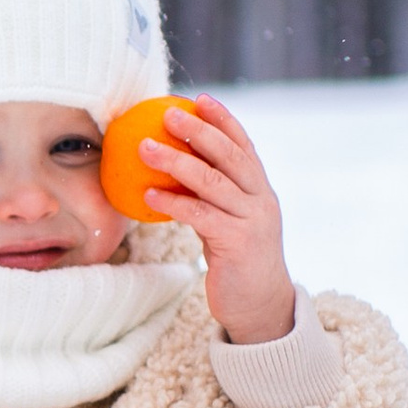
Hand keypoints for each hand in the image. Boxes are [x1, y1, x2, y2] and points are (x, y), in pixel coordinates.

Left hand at [127, 98, 296, 344]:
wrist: (261, 307)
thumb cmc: (238, 263)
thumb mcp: (230, 223)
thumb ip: (214, 199)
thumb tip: (174, 174)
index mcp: (262, 191)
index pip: (244, 146)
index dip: (224, 120)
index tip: (199, 99)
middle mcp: (262, 201)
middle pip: (230, 156)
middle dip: (199, 131)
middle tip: (168, 114)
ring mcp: (252, 221)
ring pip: (212, 182)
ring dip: (176, 161)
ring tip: (145, 147)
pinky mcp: (237, 243)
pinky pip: (200, 215)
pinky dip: (173, 202)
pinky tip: (148, 193)